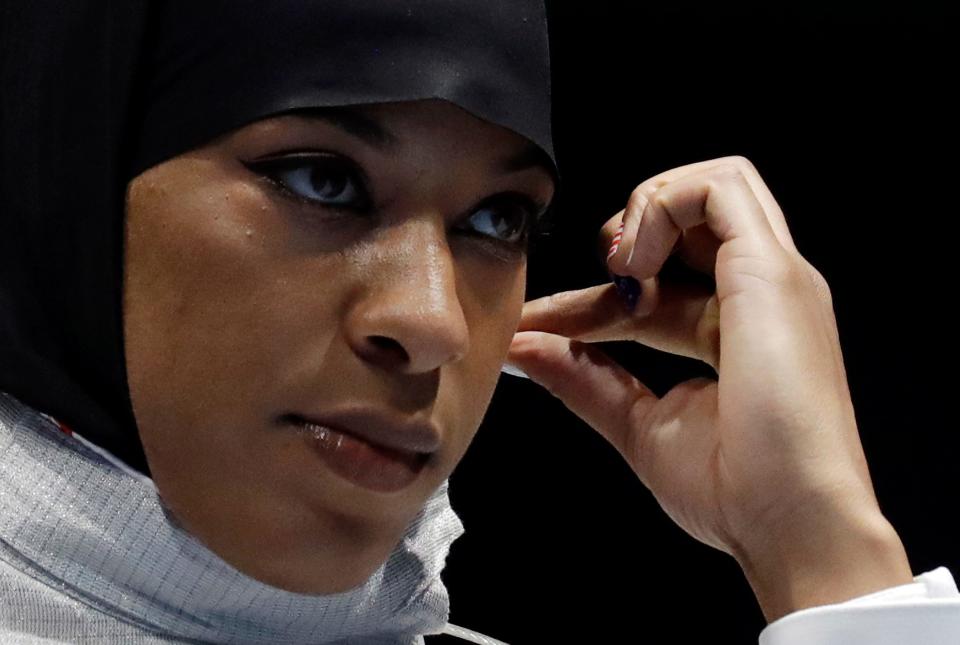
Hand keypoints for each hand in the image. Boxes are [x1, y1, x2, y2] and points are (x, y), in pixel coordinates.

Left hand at [506, 156, 912, 620]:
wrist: (793, 524)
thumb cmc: (737, 493)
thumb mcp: (640, 424)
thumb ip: (584, 379)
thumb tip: (524, 349)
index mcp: (735, 330)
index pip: (656, 287)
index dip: (590, 299)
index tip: (539, 323)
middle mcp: (759, 292)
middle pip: (691, 220)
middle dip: (629, 232)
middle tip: (597, 281)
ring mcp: (771, 276)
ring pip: (714, 184)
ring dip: (649, 208)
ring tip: (622, 265)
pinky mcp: (771, 271)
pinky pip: (719, 187)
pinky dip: (663, 205)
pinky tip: (635, 262)